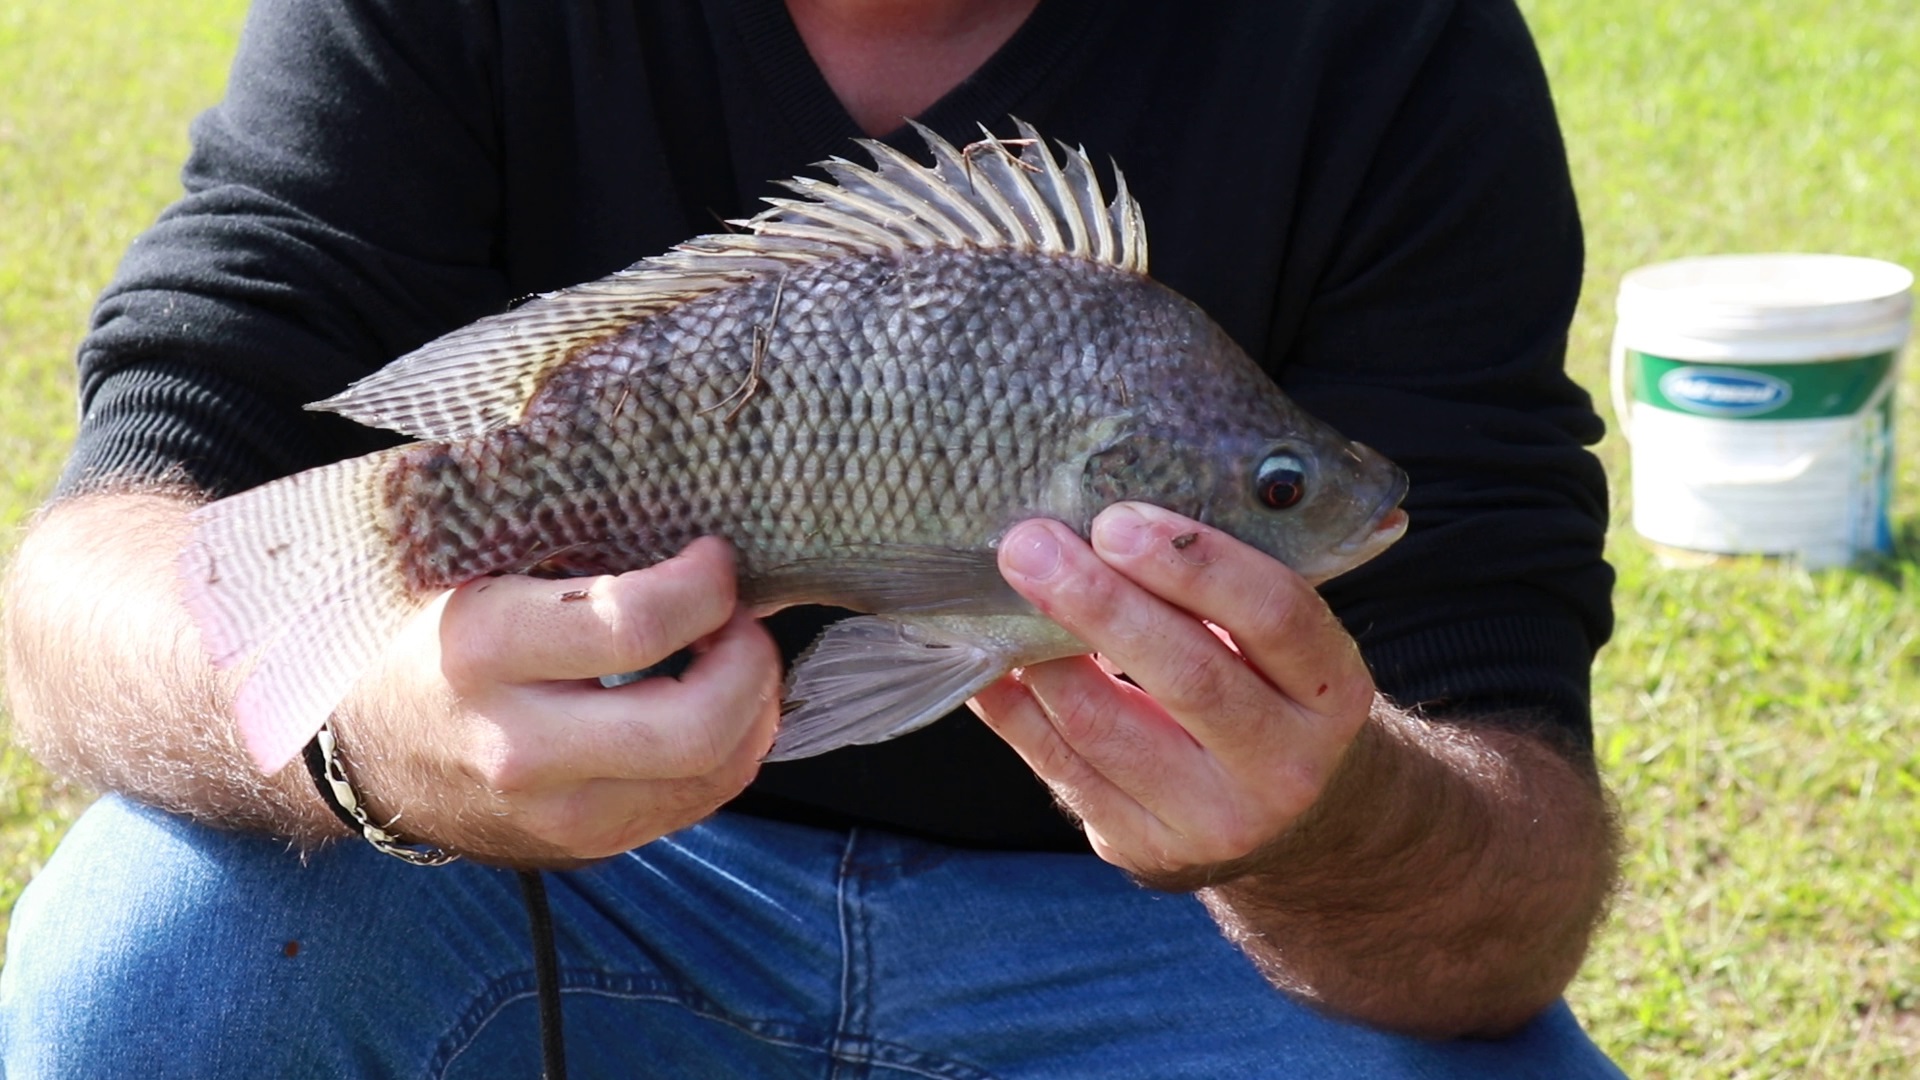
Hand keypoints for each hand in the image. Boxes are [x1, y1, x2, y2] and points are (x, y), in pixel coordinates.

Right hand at [334, 537, 781, 865]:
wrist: (366, 753)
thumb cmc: (429, 636)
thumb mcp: (469, 569)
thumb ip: (566, 544)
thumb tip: (683, 522)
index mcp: (484, 650)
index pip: (634, 625)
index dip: (704, 586)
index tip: (712, 558)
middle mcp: (522, 747)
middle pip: (695, 726)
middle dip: (750, 662)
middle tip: (740, 617)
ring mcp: (558, 812)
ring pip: (713, 773)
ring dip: (754, 705)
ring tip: (733, 654)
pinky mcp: (589, 845)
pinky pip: (700, 801)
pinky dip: (732, 746)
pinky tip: (714, 701)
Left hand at [971, 502, 1375, 885]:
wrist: (1291, 821)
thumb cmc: (1268, 692)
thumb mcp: (1279, 643)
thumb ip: (1224, 584)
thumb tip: (1106, 506)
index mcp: (1330, 692)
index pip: (1275, 616)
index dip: (1195, 563)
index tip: (1118, 520)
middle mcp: (1284, 764)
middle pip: (1189, 676)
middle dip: (1100, 602)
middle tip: (1033, 545)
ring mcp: (1215, 819)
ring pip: (1107, 730)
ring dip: (1041, 655)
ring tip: (1004, 592)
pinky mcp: (1146, 848)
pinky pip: (1061, 771)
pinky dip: (1014, 709)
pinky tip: (990, 660)